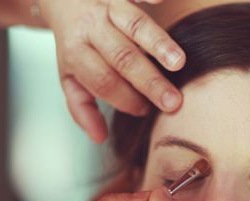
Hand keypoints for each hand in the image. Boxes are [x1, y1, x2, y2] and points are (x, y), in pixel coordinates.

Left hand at [37, 0, 185, 142]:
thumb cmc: (74, 44)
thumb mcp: (70, 78)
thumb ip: (82, 109)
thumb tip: (99, 138)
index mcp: (76, 53)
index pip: (103, 80)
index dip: (125, 98)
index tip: (146, 110)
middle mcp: (91, 28)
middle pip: (121, 57)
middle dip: (149, 82)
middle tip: (172, 102)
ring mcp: (107, 5)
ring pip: (133, 25)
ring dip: (158, 45)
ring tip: (179, 63)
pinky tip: (161, 1)